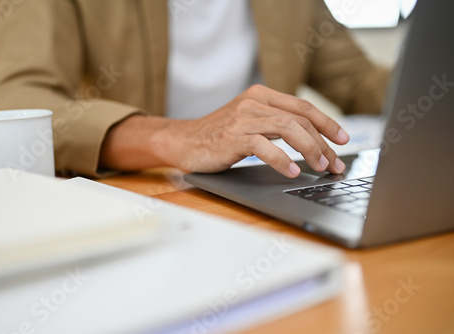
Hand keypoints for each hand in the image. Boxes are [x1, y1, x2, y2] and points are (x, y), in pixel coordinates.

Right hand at [156, 84, 349, 177]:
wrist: (183, 141)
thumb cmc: (218, 136)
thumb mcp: (249, 122)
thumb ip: (274, 124)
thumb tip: (311, 142)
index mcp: (260, 95)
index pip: (302, 107)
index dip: (327, 123)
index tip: (343, 139)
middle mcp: (253, 102)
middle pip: (300, 119)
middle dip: (323, 143)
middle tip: (335, 164)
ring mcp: (242, 119)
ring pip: (288, 129)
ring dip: (310, 150)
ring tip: (320, 167)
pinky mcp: (232, 137)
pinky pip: (265, 147)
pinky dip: (283, 161)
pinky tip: (293, 172)